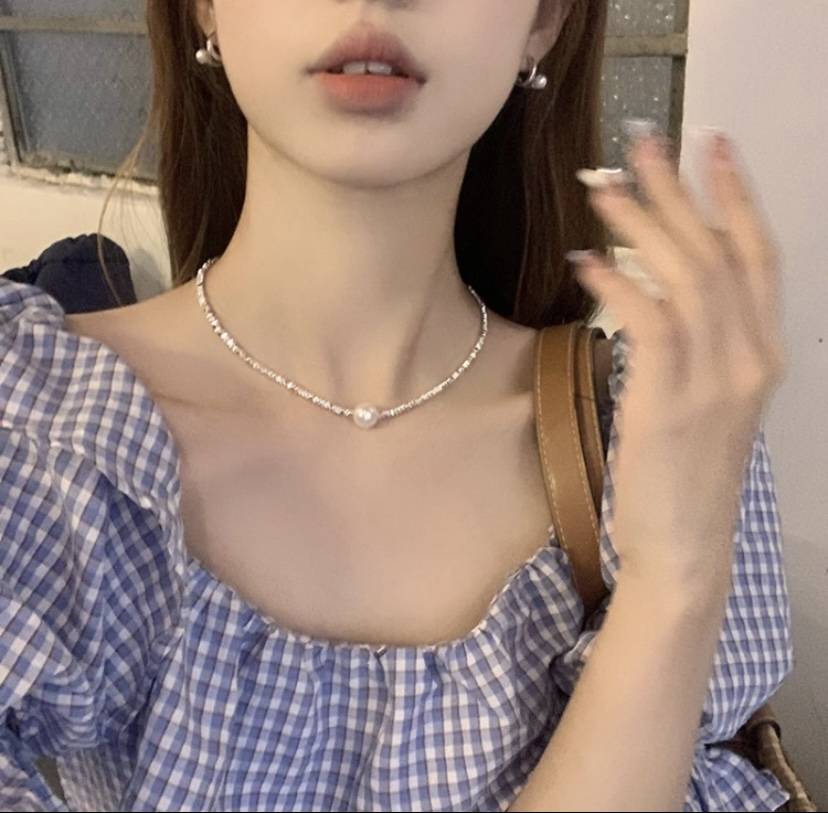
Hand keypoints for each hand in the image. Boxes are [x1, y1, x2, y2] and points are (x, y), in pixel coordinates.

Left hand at [572, 128, 786, 589]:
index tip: (712, 146)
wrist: (684, 544)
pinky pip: (647, 322)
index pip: (759, 257)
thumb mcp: (710, 400)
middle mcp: (749, 357)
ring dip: (641, 224)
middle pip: (717, 251)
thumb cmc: (687, 471)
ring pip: (684, 276)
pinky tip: (586, 261)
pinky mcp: (669, 402)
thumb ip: (702, 344)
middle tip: (641, 142)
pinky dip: (616, 284)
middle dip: (679, 190)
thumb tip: (658, 287)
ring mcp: (714, 380)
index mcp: (763, 353)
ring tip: (602, 187)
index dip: (736, 196)